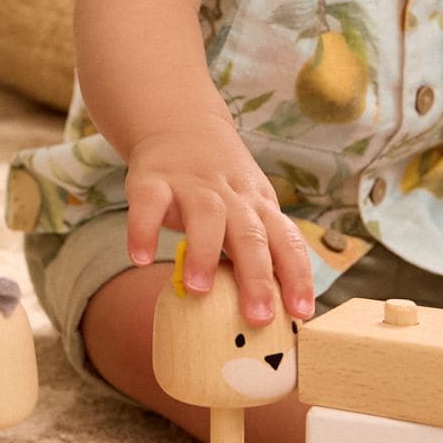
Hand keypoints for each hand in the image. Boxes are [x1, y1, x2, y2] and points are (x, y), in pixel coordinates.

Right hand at [124, 126, 316, 326]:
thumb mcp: (249, 208)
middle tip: (259, 316)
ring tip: (198, 289)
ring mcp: (192, 186)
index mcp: (260, 207)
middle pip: (251, 235)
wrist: (181, 125)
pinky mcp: (153, 180)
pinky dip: (143, 229)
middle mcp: (231, 196)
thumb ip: (260, 251)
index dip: (297, 276)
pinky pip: (148, 203)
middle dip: (258, 276)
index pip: (287, 241)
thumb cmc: (222, 186)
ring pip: (205, 216)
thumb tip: (274, 313)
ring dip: (203, 252)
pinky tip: (140, 258)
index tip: (302, 313)